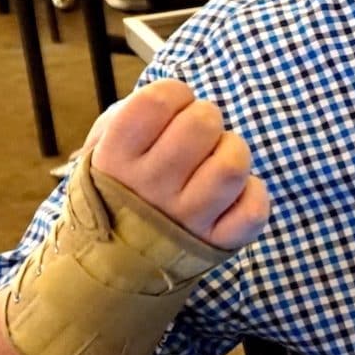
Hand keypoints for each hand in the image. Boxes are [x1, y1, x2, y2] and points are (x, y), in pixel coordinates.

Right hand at [88, 79, 270, 247]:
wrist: (114, 260)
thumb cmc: (119, 188)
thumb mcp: (100, 147)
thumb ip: (127, 115)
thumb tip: (171, 101)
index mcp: (116, 158)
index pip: (157, 101)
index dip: (175, 93)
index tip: (173, 107)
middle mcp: (150, 188)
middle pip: (202, 124)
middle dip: (207, 118)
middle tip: (198, 134)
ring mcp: (185, 218)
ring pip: (232, 165)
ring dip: (233, 151)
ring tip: (218, 159)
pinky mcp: (216, 242)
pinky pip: (253, 209)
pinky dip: (253, 194)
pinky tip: (234, 192)